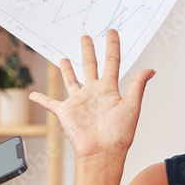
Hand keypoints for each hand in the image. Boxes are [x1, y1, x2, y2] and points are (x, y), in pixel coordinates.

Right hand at [29, 31, 154, 161]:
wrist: (102, 153)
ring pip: (71, 80)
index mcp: (110, 90)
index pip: (112, 62)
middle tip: (85, 37)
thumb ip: (138, 86)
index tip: (112, 32)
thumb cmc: (119, 135)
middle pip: (90, 66)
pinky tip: (33, 95)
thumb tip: (151, 69)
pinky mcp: (65, 112)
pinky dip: (41, 99)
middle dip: (88, 51)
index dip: (112, 46)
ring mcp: (79, 102)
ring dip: (66, 70)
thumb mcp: (132, 106)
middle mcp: (94, 93)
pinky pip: (50, 103)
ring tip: (63, 58)